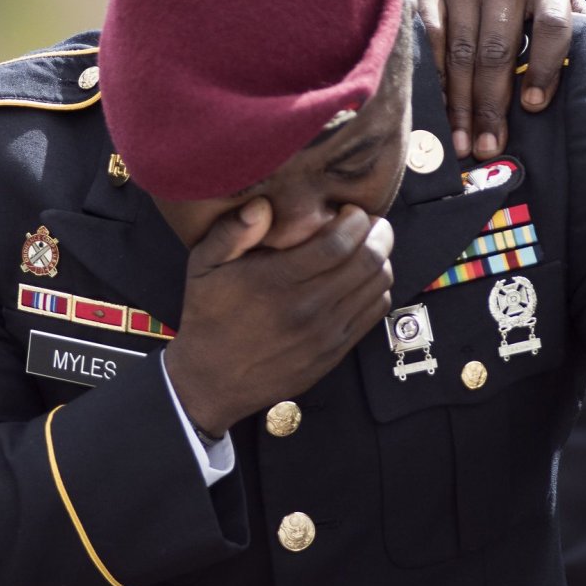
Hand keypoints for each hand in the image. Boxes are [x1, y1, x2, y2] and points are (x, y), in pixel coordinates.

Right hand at [160, 200, 394, 436]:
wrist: (211, 379)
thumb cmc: (209, 316)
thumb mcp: (204, 266)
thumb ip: (232, 231)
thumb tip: (262, 205)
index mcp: (276, 282)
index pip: (337, 244)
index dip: (354, 221)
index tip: (350, 210)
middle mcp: (306, 308)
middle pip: (367, 261)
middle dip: (378, 233)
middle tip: (371, 222)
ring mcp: (325, 333)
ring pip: (377, 286)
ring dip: (381, 259)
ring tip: (369, 246)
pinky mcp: (334, 351)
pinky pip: (374, 312)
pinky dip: (378, 288)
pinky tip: (363, 278)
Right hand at [412, 0, 585, 159]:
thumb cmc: (543, 28)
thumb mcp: (584, 33)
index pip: (551, 24)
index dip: (544, 69)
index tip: (535, 107)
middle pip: (499, 46)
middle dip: (494, 103)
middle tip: (491, 146)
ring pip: (462, 50)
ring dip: (461, 104)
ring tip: (465, 143)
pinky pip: (428, 39)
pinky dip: (433, 79)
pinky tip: (437, 111)